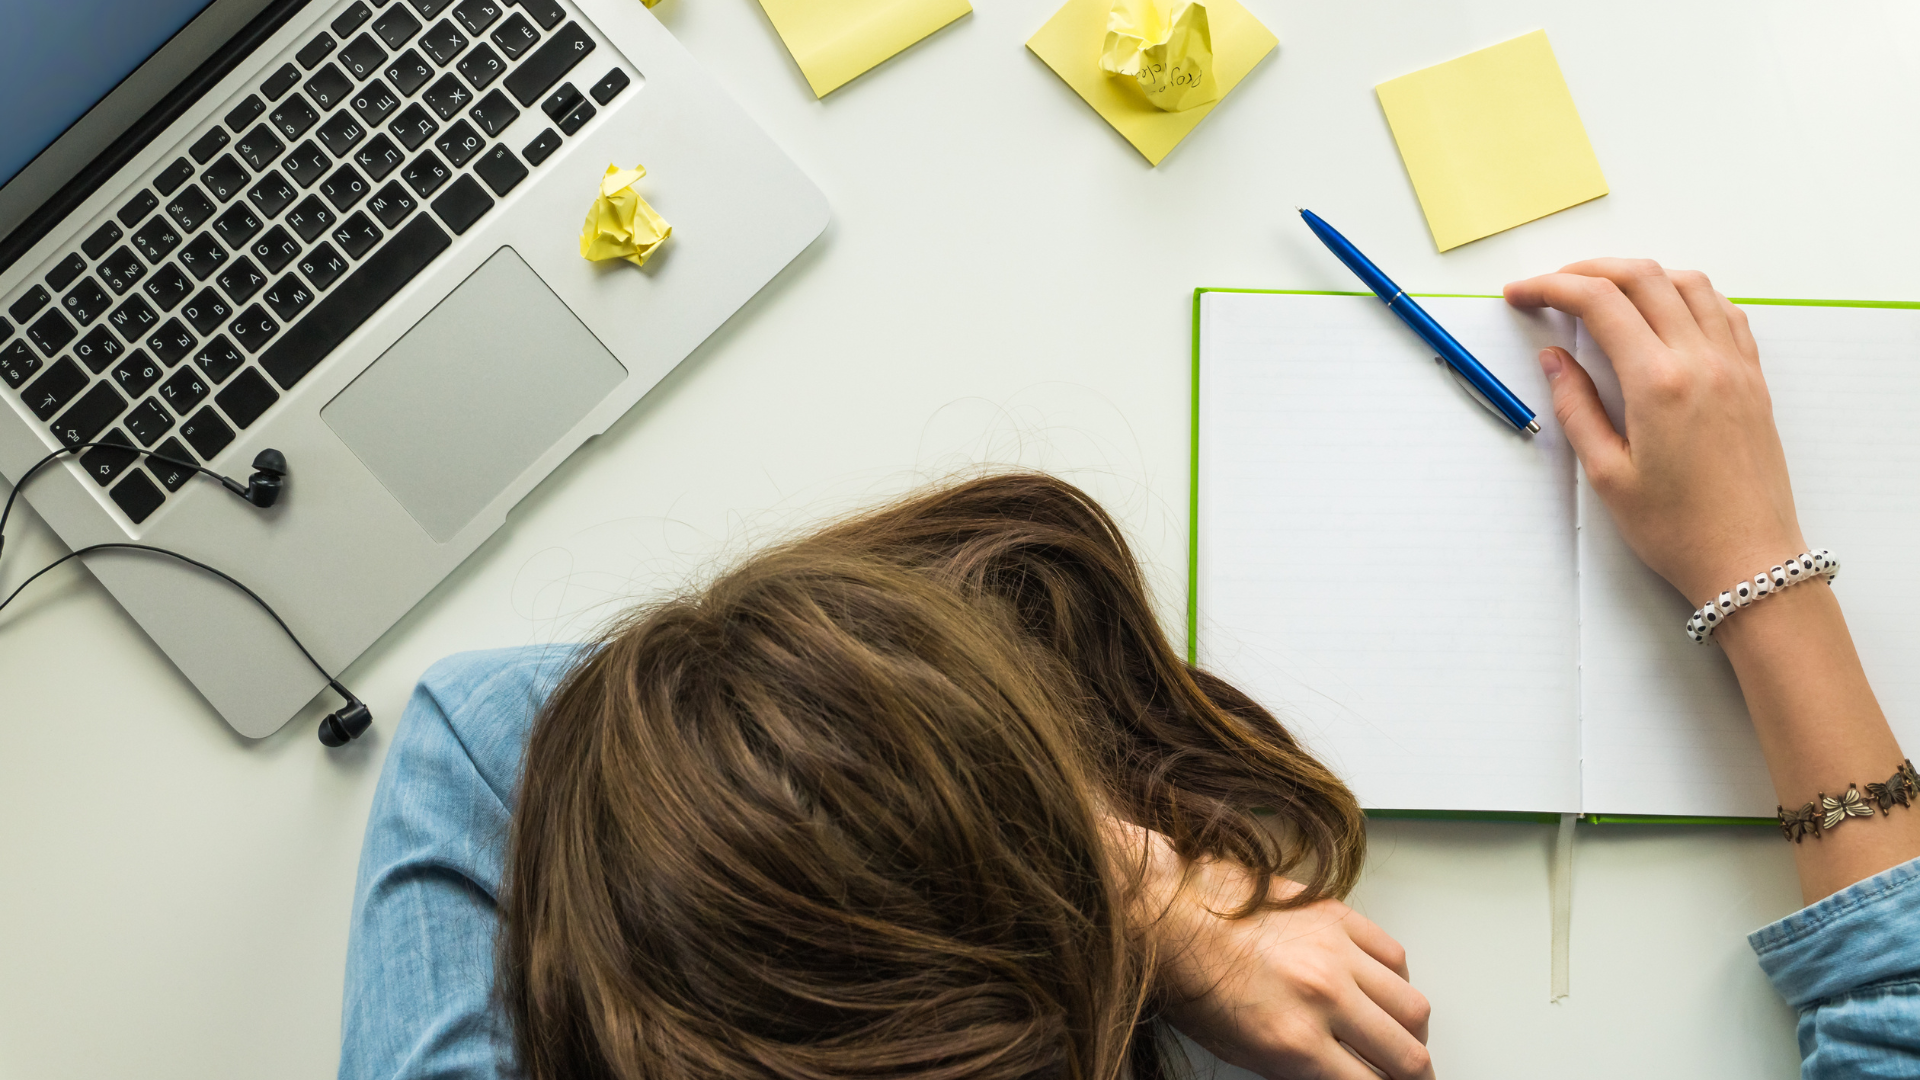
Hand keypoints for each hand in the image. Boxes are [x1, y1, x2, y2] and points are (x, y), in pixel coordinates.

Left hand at [1154, 857, 1432, 1079]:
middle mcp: (1321, 996)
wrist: (1162, 907)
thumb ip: (1296, 1069)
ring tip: (1400, 1040)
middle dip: (1414, 1077)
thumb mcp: (1237, 1048)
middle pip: (1407, 1054)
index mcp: (1292, 1040)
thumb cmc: (1185, 975)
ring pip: (1412, 1006)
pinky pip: (1393, 954)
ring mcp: (1333, 951)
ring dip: (1412, 1033)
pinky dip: (1397, 981)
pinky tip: (1382, 991)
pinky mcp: (1334, 913)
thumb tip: (1337, 1075)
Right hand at [1503, 259, 1803, 604]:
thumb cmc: (1678, 529)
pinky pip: (1723, 311)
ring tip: (1605, 292)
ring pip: (1688, 282)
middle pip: (1643, 277)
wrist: (1750, 561)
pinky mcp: (1753, 378)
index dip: (1551, 288)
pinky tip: (1664, 312)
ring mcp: (1734, 365)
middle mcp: (1701, 360)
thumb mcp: (1607, 474)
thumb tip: (1555, 359)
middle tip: (1552, 287)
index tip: (1521, 294)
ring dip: (1640, 274)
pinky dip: (1687, 294)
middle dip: (1588, 269)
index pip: (1599, 303)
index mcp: (1658, 383)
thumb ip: (1577, 407)